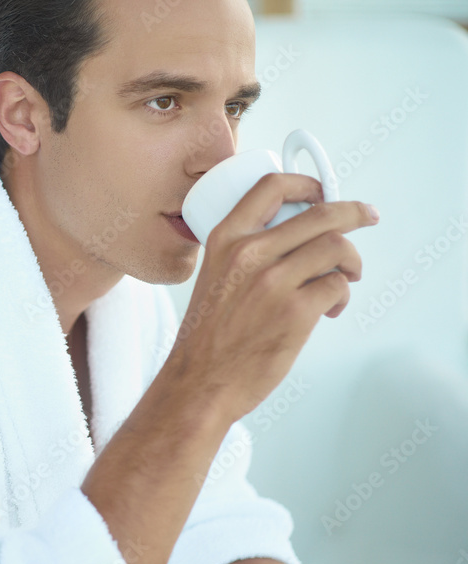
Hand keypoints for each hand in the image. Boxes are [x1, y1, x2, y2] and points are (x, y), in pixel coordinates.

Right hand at [163, 172, 378, 421]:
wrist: (199, 381)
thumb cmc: (206, 336)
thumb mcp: (213, 275)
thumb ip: (245, 253)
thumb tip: (292, 239)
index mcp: (225, 239)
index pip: (271, 187)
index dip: (305, 182)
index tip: (322, 189)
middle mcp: (250, 253)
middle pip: (319, 213)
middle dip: (353, 212)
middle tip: (366, 216)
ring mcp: (274, 282)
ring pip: (336, 248)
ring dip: (351, 261)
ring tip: (346, 277)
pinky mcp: (296, 312)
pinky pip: (337, 286)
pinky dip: (342, 295)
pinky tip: (330, 309)